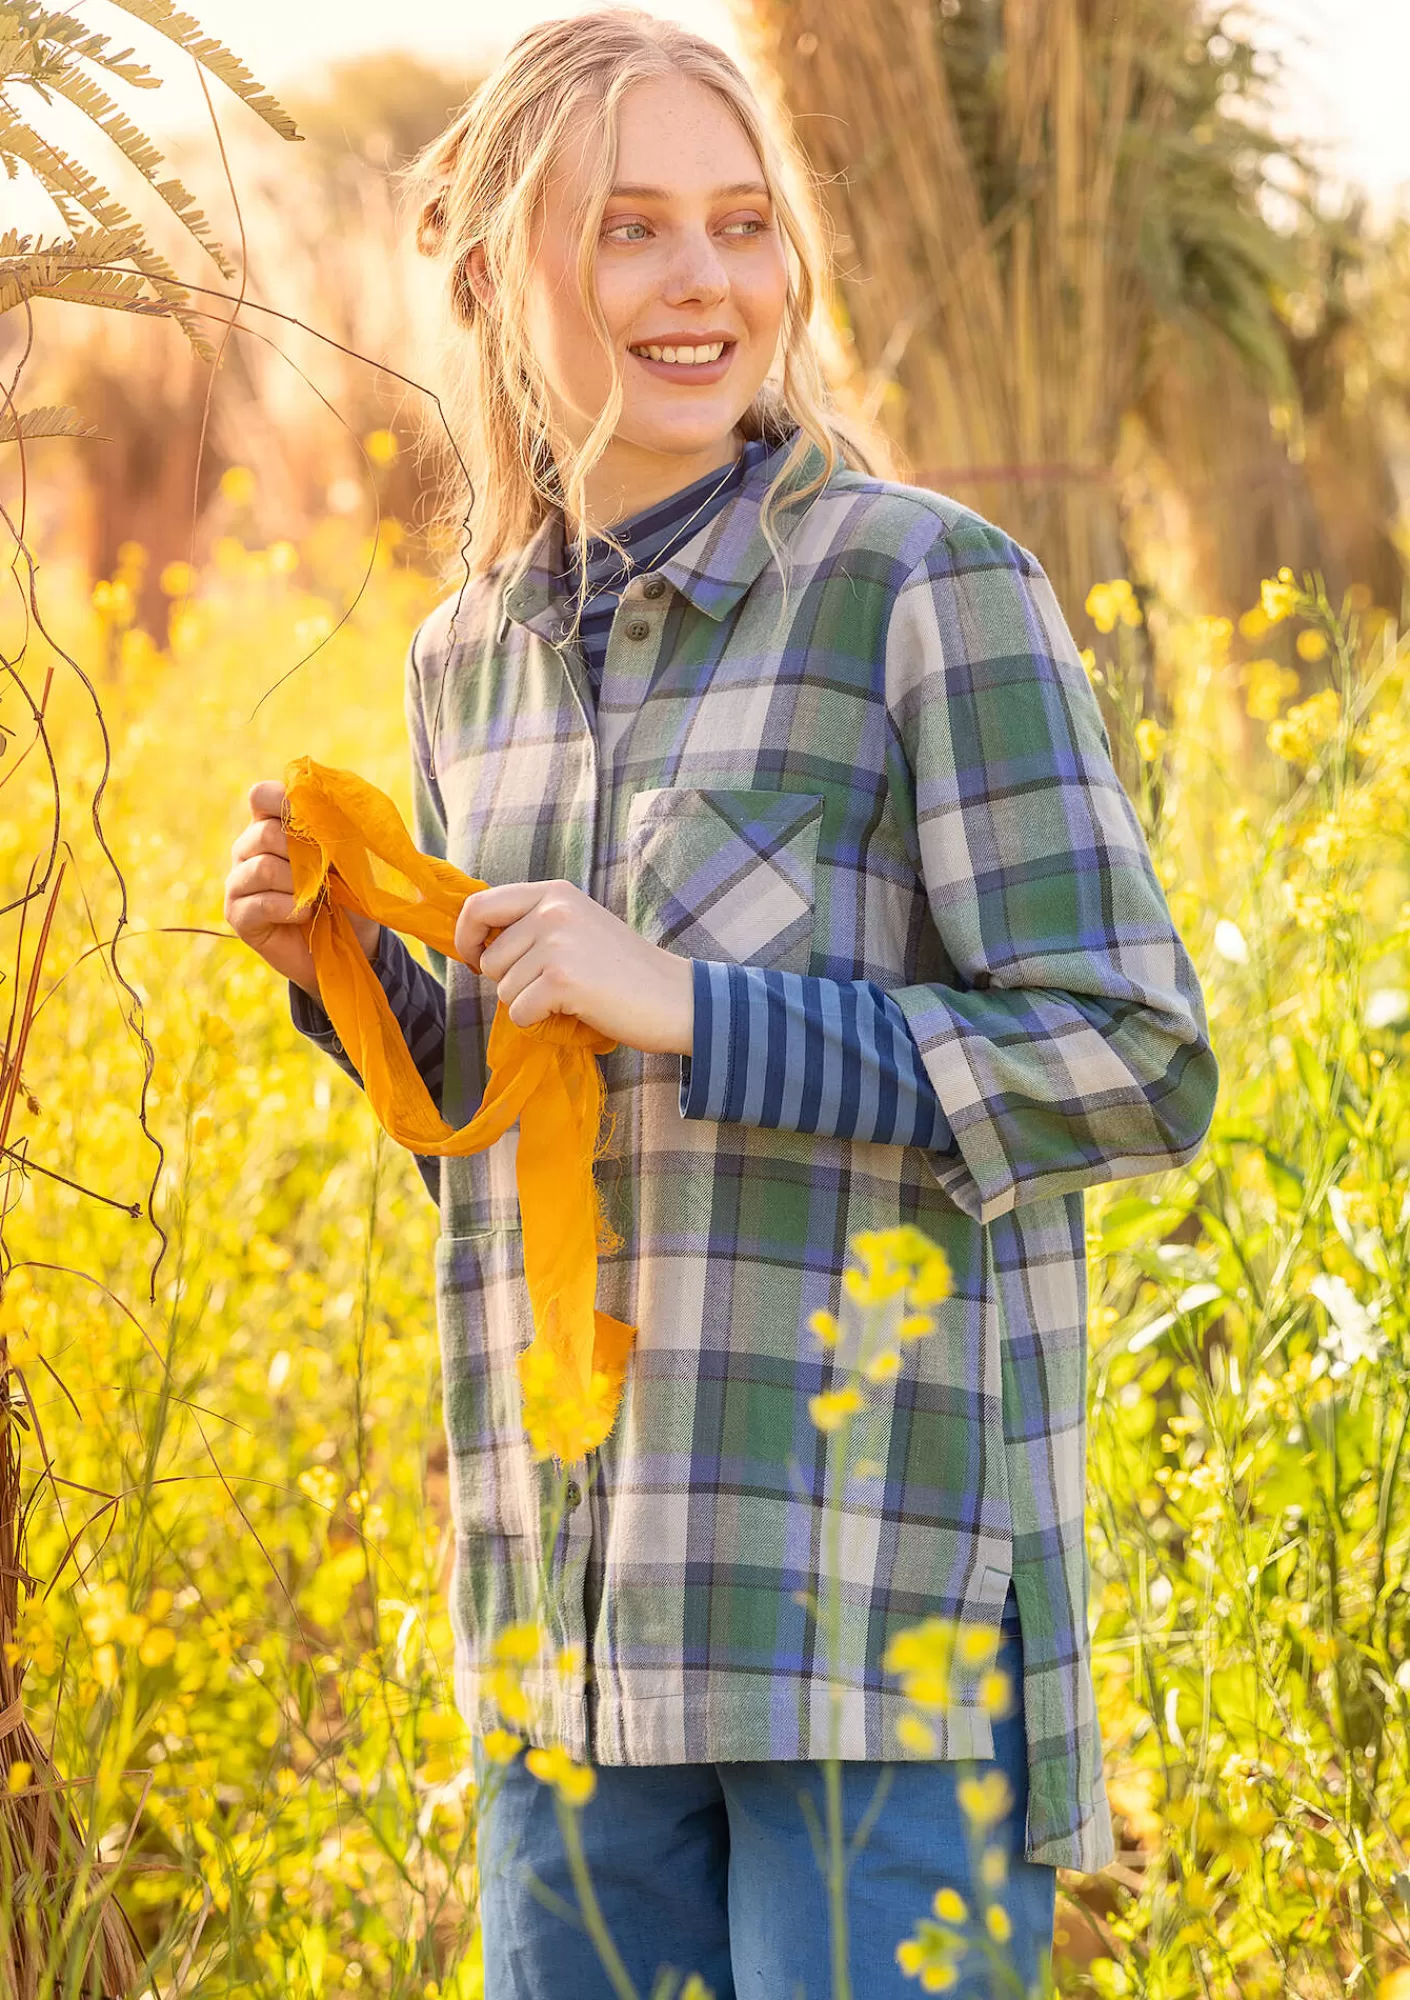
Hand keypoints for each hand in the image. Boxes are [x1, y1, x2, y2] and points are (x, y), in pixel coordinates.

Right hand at [226, 781, 381, 1000]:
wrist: (350, 943)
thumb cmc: (349, 892)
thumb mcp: (349, 856)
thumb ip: (335, 829)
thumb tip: (323, 809)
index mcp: (272, 824)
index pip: (261, 795)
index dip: (284, 801)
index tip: (312, 821)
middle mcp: (248, 849)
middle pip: (265, 833)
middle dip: (303, 853)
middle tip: (324, 873)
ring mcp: (239, 881)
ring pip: (263, 867)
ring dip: (299, 884)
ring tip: (316, 898)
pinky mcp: (237, 914)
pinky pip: (261, 903)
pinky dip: (290, 908)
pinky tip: (304, 915)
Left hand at [455, 879, 693, 1056]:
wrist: (676, 997)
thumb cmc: (624, 970)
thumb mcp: (577, 926)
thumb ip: (532, 924)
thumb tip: (473, 943)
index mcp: (554, 893)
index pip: (479, 906)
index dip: (466, 937)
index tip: (472, 958)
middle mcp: (552, 910)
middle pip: (488, 958)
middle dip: (509, 981)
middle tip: (550, 985)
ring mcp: (557, 943)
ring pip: (502, 989)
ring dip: (529, 1003)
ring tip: (571, 996)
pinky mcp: (561, 980)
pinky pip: (519, 1012)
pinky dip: (540, 1022)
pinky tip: (574, 1011)